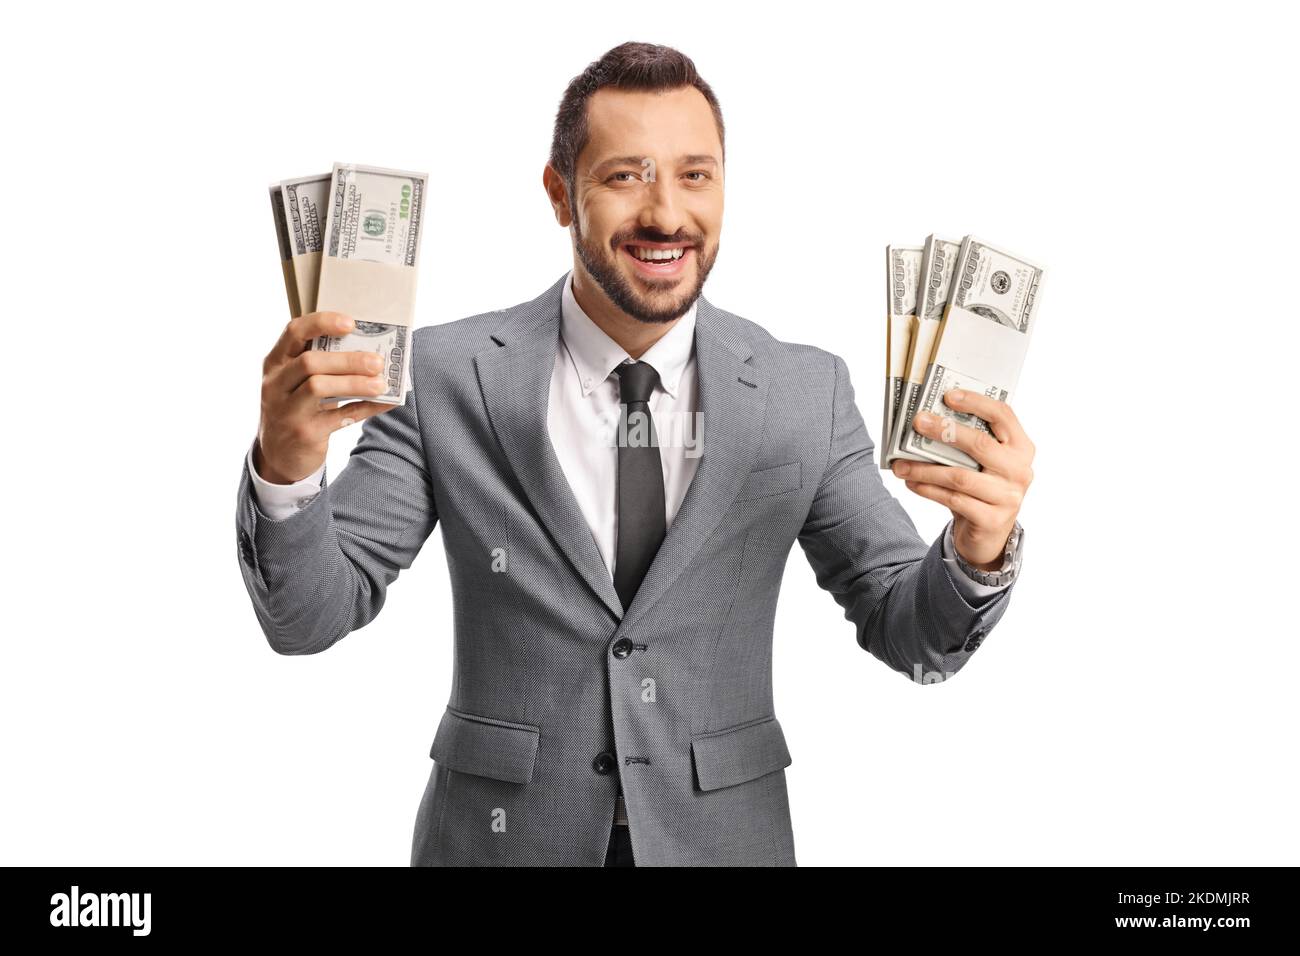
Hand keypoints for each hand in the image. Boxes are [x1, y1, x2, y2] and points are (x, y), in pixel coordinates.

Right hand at [254, 311, 395, 483]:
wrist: (279, 456)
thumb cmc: (297, 408)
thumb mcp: (297, 383)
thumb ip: (323, 365)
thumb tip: (371, 350)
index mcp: (275, 363)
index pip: (294, 332)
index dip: (322, 323)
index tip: (351, 323)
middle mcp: (276, 384)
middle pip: (310, 362)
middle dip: (347, 360)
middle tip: (377, 361)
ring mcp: (287, 410)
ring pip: (319, 387)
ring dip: (355, 383)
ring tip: (381, 384)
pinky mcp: (304, 433)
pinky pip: (339, 417)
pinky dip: (366, 408)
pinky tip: (385, 402)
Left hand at [890, 389, 1034, 568]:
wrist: (990, 534)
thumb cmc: (981, 488)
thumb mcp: (982, 463)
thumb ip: (967, 443)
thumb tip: (926, 420)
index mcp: (1021, 447)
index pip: (1003, 415)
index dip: (976, 402)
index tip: (948, 395)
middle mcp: (1019, 470)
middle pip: (980, 444)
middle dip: (944, 431)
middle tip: (917, 422)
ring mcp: (1008, 497)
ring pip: (959, 477)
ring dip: (925, 469)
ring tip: (900, 464)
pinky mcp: (992, 520)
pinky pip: (953, 499)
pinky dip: (928, 490)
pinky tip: (911, 483)